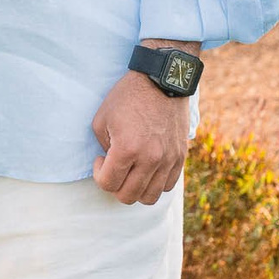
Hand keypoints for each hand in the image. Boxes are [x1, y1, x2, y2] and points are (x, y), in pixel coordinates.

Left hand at [90, 53, 193, 204]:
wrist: (161, 81)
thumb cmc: (127, 97)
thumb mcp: (102, 119)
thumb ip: (103, 147)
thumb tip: (109, 164)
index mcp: (127, 149)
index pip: (108, 184)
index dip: (98, 175)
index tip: (100, 159)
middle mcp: (151, 159)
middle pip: (128, 196)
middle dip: (115, 186)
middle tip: (113, 167)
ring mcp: (168, 160)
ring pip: (150, 197)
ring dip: (135, 189)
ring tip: (130, 170)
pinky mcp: (180, 158)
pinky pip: (167, 186)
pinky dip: (154, 183)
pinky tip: (146, 167)